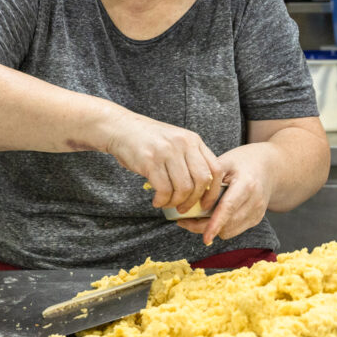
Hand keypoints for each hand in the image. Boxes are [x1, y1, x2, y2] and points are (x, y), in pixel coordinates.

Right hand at [104, 110, 222, 211]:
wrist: (121, 128)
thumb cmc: (148, 140)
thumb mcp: (175, 141)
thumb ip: (190, 159)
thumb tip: (202, 189)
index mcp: (193, 140)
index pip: (215, 169)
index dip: (214, 191)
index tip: (206, 204)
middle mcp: (183, 144)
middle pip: (201, 181)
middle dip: (194, 200)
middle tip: (183, 208)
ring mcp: (167, 151)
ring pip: (183, 188)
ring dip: (175, 202)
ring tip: (167, 203)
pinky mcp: (151, 161)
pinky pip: (164, 190)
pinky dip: (162, 201)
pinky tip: (157, 201)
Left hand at [175, 144, 272, 245]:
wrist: (269, 167)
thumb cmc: (242, 162)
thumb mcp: (225, 161)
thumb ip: (210, 178)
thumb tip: (192, 196)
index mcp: (246, 185)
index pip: (229, 208)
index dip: (215, 223)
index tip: (205, 237)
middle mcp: (255, 202)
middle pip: (227, 225)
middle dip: (203, 227)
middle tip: (183, 221)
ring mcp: (257, 213)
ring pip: (229, 231)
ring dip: (211, 228)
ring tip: (195, 217)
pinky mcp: (256, 219)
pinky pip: (234, 230)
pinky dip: (221, 226)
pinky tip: (211, 215)